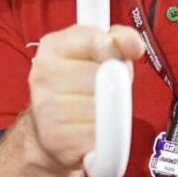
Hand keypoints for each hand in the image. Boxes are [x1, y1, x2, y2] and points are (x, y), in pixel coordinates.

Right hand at [23, 24, 146, 172]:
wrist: (48, 129)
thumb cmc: (80, 87)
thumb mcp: (99, 53)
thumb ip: (120, 38)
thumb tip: (134, 44)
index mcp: (52, 46)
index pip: (98, 41)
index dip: (116, 54)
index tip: (114, 61)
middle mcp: (43, 74)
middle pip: (105, 76)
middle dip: (117, 85)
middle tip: (107, 91)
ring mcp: (46, 107)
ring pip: (106, 107)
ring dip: (111, 112)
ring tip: (99, 111)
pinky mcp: (56, 138)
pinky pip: (102, 135)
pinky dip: (106, 137)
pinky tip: (93, 132)